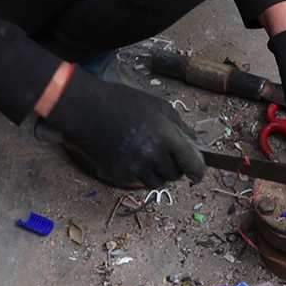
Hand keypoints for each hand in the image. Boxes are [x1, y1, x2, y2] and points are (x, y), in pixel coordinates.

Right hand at [47, 71, 204, 186]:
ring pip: (158, 182)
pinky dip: (140, 172)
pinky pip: (138, 181)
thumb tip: (197, 146)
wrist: (87, 110)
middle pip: (175, 175)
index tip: (198, 172)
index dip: (198, 170)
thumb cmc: (124, 103)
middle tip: (164, 151)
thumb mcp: (159, 107)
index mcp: (165, 136)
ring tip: (147, 153)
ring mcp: (134, 167)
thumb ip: (181, 128)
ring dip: (158, 172)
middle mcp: (151, 155)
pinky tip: (131, 155)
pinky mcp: (120, 176)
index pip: (192, 164)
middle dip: (174, 165)